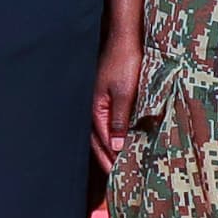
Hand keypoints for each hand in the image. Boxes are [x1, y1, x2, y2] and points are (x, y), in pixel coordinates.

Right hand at [91, 20, 141, 169]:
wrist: (123, 38)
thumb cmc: (125, 62)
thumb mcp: (126, 92)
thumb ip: (120, 119)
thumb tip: (117, 147)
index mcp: (95, 109)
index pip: (102, 142)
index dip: (111, 159)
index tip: (119, 176)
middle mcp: (92, 108)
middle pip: (97, 141)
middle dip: (106, 160)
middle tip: (116, 179)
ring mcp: (96, 102)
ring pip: (100, 134)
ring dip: (108, 150)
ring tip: (116, 166)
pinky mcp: (104, 97)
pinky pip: (106, 124)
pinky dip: (111, 137)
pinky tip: (118, 142)